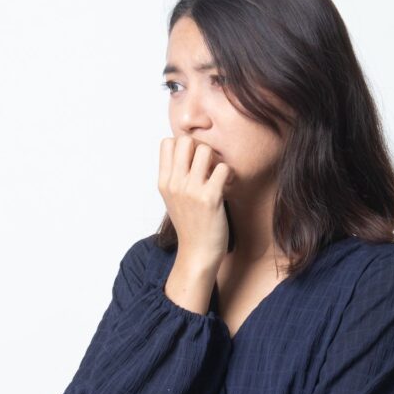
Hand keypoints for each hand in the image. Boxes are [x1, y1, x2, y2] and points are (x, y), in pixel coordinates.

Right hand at [158, 135, 233, 270]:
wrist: (198, 253)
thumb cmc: (190, 224)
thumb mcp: (172, 198)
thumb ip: (174, 174)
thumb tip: (183, 147)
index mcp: (164, 182)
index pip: (167, 142)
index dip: (184, 145)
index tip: (194, 160)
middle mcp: (174, 184)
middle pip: (185, 140)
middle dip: (200, 147)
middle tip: (208, 164)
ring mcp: (191, 191)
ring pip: (205, 150)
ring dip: (216, 159)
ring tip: (218, 174)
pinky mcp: (210, 198)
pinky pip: (222, 168)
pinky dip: (229, 174)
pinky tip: (228, 185)